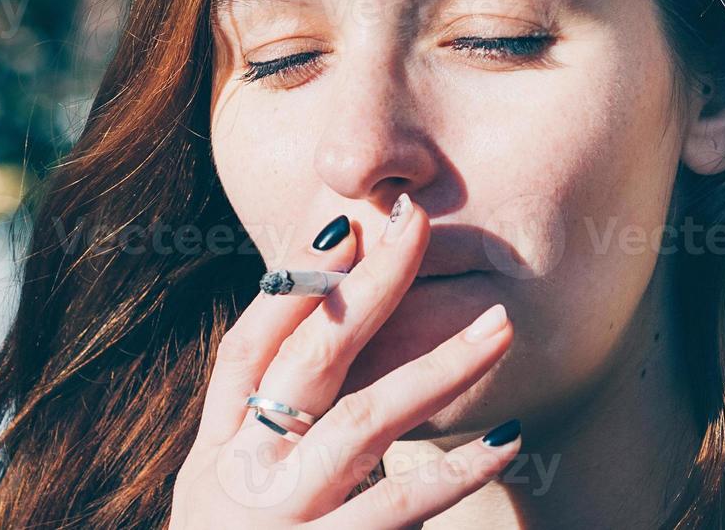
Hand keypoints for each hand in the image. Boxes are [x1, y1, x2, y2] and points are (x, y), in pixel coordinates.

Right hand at [168, 195, 518, 527]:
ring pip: (361, 421)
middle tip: (423, 224)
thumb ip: (262, 423)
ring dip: (436, 365)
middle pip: (309, 360)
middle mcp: (238, 476)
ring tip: (500, 325)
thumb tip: (323, 332)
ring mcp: (277, 519)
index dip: (293, 283)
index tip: (347, 223)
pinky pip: (393, 510)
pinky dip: (453, 472)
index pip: (249, 348)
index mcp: (216, 451)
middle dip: (369, 286)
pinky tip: (507, 439)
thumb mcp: (225, 491)